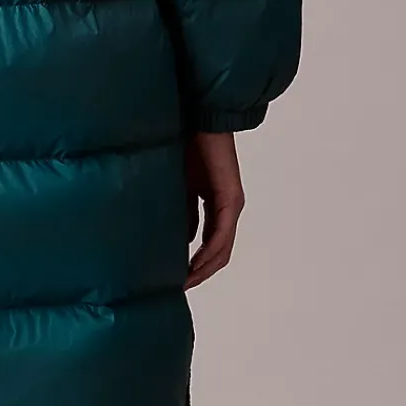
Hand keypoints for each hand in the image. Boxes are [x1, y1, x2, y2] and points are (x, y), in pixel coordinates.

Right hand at [184, 129, 244, 288]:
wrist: (200, 118)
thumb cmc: (188, 145)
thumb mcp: (179, 187)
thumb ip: (182, 212)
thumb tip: (178, 241)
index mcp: (216, 205)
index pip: (209, 244)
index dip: (195, 264)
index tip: (174, 278)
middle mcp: (228, 209)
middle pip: (219, 253)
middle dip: (199, 272)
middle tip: (178, 287)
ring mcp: (231, 205)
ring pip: (221, 249)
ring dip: (204, 268)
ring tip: (184, 282)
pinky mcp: (229, 200)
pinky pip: (220, 235)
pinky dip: (207, 253)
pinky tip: (192, 265)